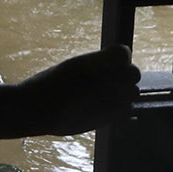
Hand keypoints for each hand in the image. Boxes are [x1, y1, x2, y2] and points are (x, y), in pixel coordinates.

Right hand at [18, 45, 139, 133]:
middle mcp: (109, 81)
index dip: (118, 56)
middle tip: (107, 78)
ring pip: (133, 92)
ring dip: (123, 91)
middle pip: (133, 73)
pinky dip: (120, 107)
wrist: (38, 109)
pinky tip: (104, 106)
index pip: (124, 53)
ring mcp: (112, 101)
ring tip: (104, 94)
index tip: (109, 61)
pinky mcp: (111, 118)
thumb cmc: (50, 83)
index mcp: (99, 63)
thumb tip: (116, 61)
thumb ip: (98, 63)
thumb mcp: (74, 64)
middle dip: (124, 74)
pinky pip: (127, 110)